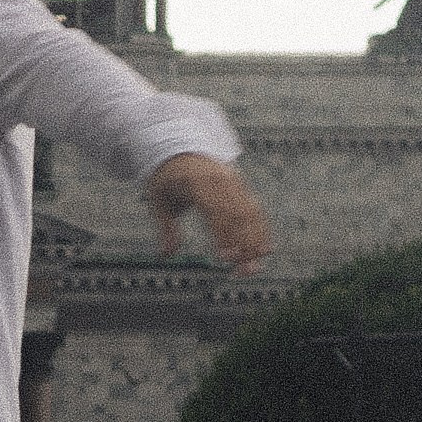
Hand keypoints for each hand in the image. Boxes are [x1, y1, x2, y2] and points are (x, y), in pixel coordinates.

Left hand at [148, 154, 269, 275]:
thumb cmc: (167, 178)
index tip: (225, 258)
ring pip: (251, 213)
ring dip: (255, 242)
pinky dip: (261, 229)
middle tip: (243, 273)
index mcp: (197, 183)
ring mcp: (234, 182)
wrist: (180, 149)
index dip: (223, 235)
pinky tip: (264, 250)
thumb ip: (166, 228)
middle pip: (238, 216)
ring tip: (254, 267)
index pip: (215, 211)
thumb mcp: (158, 201)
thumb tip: (166, 255)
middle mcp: (220, 181)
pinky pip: (255, 209)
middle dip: (244, 245)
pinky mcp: (241, 186)